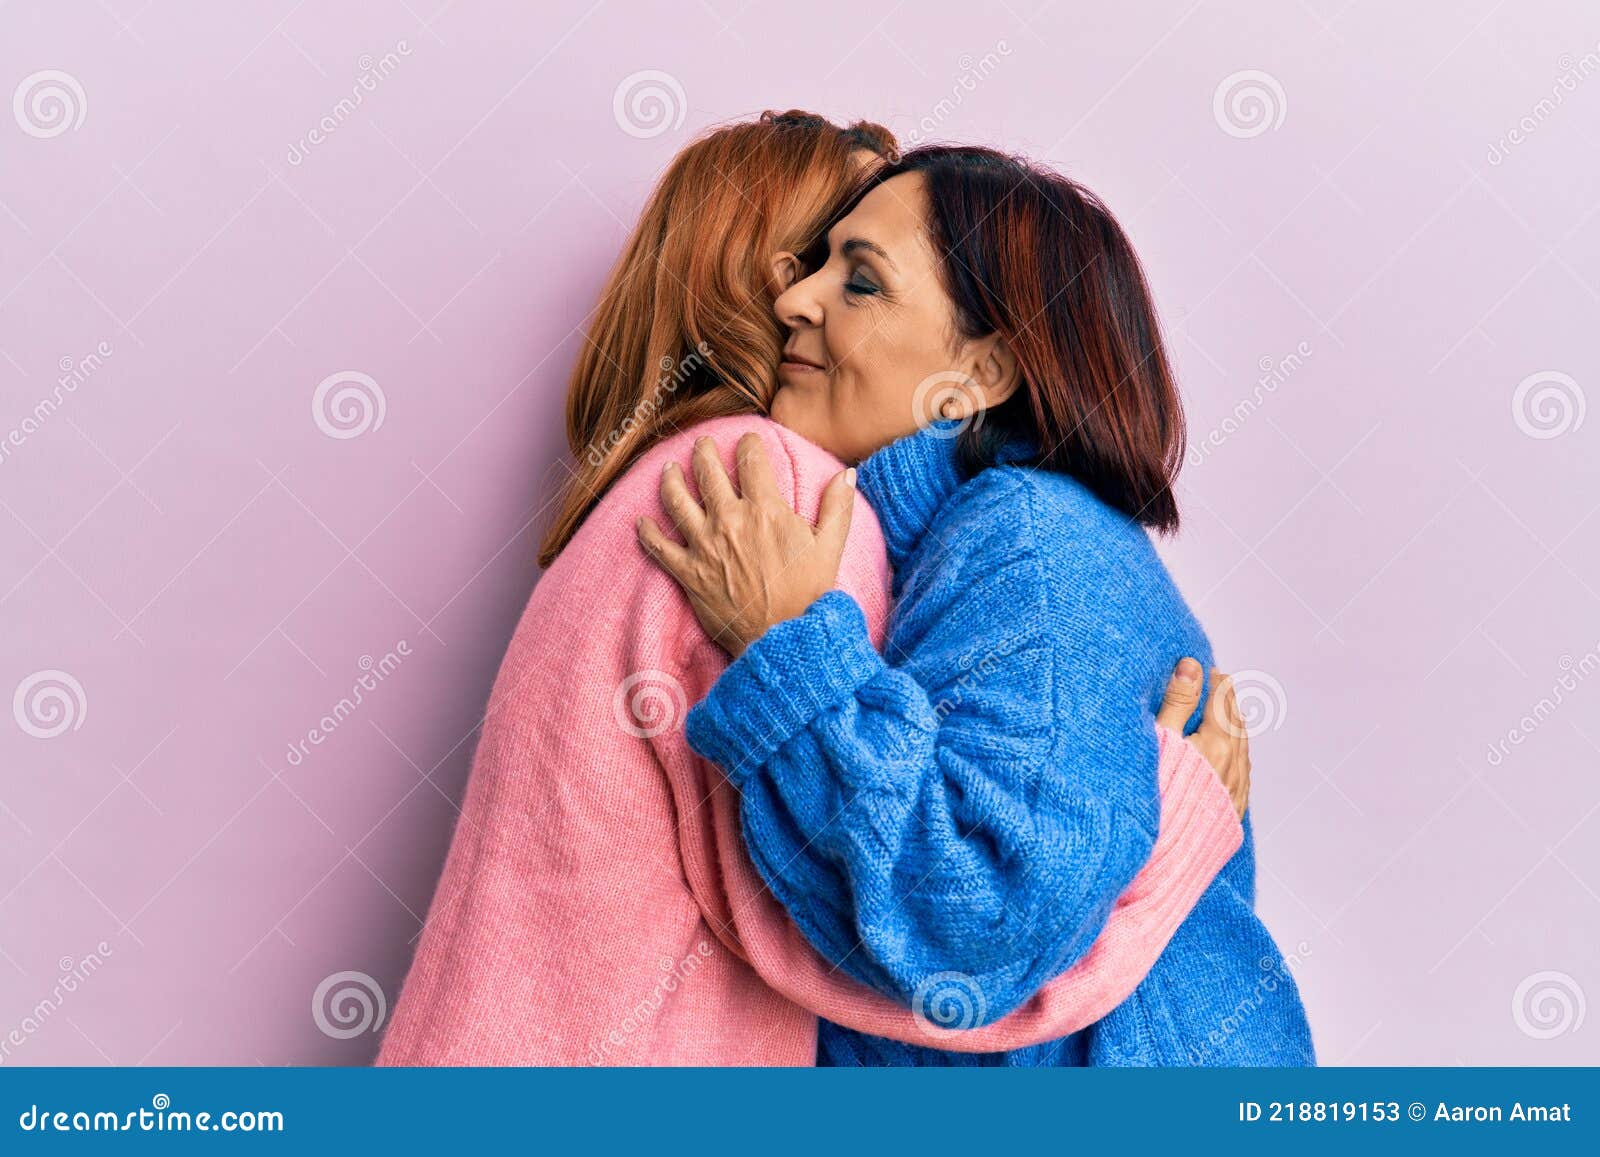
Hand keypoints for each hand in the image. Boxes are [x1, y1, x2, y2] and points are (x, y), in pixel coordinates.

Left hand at [637, 433, 855, 656]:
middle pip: (708, 472)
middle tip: (702, 444)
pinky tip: (640, 521)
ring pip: (677, 500)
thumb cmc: (809, 594)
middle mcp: (730, 521)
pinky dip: (647, 532)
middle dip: (704, 451)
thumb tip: (847, 473)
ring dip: (671, 479)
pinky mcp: (688, 573)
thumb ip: (837, 506)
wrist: (782, 638)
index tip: (748, 439)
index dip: (749, 443)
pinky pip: (659, 546)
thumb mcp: (830, 548)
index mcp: (765, 510)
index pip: (751, 460)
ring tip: (669, 468)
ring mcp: (705, 546)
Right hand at [1156, 659, 1249, 819]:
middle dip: (1228, 700)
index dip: (1214, 682)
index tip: (1208, 668)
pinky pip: (1243, 774)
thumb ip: (1177, 702)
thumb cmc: (1154, 794)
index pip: (1219, 702)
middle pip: (1235, 723)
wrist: (1163, 853)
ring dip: (1236, 726)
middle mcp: (1232, 765)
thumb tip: (1191, 666)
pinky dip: (1239, 754)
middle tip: (1220, 684)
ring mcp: (1235, 790)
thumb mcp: (1160, 740)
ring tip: (1228, 713)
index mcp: (1216, 743)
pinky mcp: (1231, 812)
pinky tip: (1234, 755)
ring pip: (1242, 748)